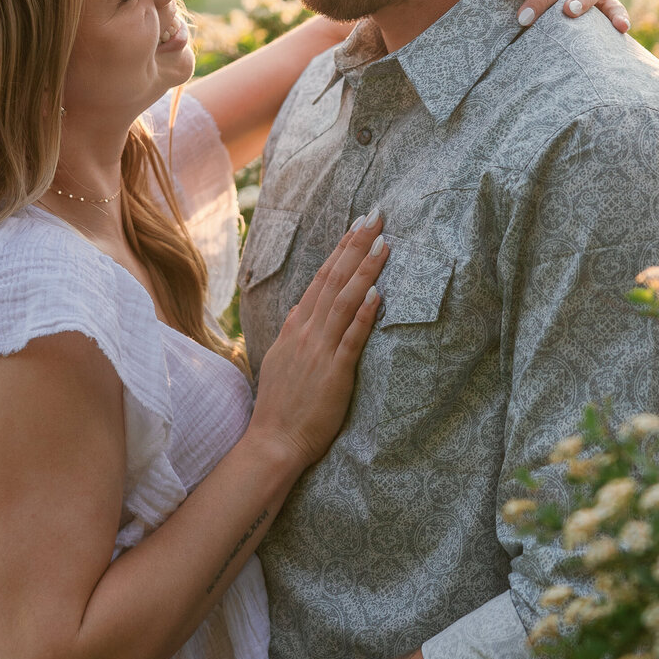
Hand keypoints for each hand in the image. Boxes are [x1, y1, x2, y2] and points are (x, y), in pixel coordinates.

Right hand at [250, 215, 386, 470]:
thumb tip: (299, 308)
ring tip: (384, 244)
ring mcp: (319, 350)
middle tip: (376, 217)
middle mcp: (306, 332)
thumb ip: (291, 332)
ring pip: (344, 301)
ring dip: (365, 271)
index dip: (341, 250)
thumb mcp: (279, 359)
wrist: (273, 441)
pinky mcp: (334, 372)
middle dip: (356, 246)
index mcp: (295, 327)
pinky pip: (351, 339)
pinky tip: (378, 294)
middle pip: (334, 280)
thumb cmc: (280, 405)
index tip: (358, 226)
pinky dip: (363, 315)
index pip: (321, 278)